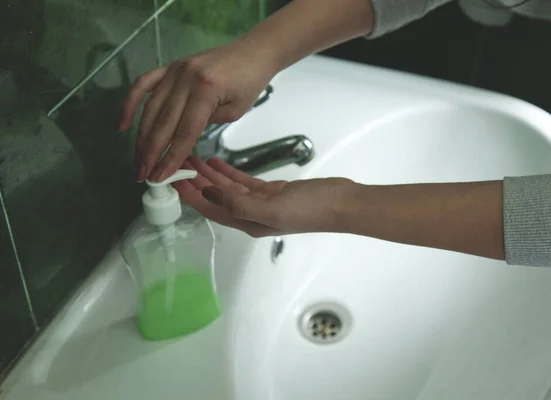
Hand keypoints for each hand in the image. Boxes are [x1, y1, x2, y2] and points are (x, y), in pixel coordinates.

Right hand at [119, 39, 274, 182]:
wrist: (253, 51)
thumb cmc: (249, 83)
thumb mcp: (235, 111)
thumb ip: (205, 124)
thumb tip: (178, 139)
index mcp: (205, 91)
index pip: (184, 133)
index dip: (170, 158)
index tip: (160, 177)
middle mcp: (185, 79)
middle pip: (162, 123)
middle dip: (151, 153)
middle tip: (142, 175)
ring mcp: (175, 70)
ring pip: (151, 109)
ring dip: (141, 137)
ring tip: (138, 160)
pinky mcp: (171, 66)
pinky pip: (143, 84)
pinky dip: (130, 103)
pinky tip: (122, 125)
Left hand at [172, 156, 355, 236]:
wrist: (339, 203)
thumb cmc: (310, 210)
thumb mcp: (271, 209)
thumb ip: (238, 204)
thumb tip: (209, 195)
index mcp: (246, 222)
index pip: (209, 208)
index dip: (188, 195)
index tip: (171, 179)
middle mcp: (249, 215)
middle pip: (213, 198)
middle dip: (193, 183)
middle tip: (176, 164)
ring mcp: (260, 203)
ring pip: (225, 189)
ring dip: (207, 176)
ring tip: (190, 160)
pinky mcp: (271, 192)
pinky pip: (242, 182)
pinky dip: (227, 173)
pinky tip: (216, 164)